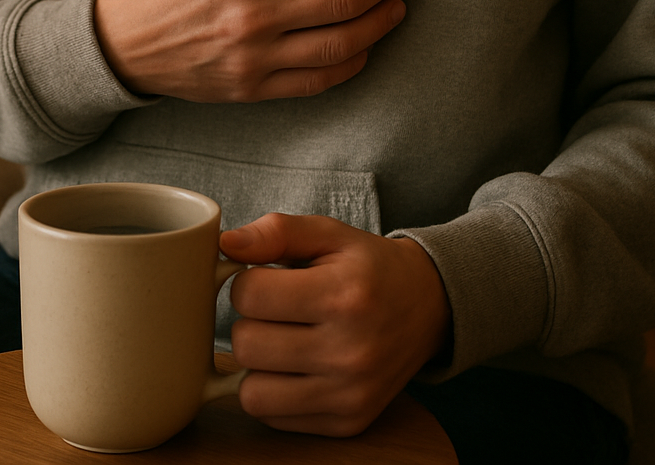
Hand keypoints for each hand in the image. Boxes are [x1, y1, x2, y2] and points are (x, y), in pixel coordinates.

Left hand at [221, 213, 451, 436]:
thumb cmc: (368, 265)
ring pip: (253, 393)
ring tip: (282, 339)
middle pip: (246, 345)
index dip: (246, 281)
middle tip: (275, 310)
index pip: (250, 294)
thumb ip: (276, 232)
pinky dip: (274, 392)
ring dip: (258, 364)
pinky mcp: (348, 423)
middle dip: (249, 321)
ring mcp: (350, 394)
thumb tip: (226, 244)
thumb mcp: (328, 233)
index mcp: (343, 294)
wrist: (428, 305)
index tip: (266, 278)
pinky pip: (274, 418)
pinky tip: (296, 366)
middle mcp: (349, 351)